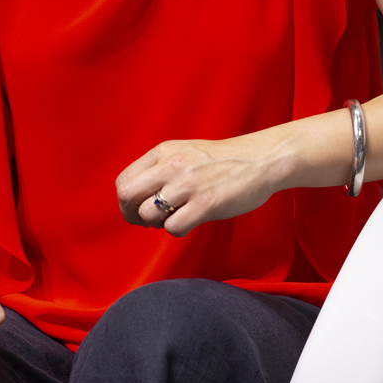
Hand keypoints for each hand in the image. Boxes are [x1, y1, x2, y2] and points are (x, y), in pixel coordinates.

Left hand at [115, 133, 284, 237]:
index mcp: (163, 152)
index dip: (127, 201)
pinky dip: (177, 230)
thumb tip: (136, 197)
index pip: (123, 180)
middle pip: (127, 196)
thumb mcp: (184, 152)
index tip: (140, 208)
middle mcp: (171, 165)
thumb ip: (159, 169)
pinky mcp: (205, 204)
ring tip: (175, 217)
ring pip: (148, 214)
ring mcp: (188, 184)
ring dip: (157, 223)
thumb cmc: (221, 161)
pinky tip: (190, 221)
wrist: (259, 160)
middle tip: (148, 221)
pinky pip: (173, 228)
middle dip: (132, 214)